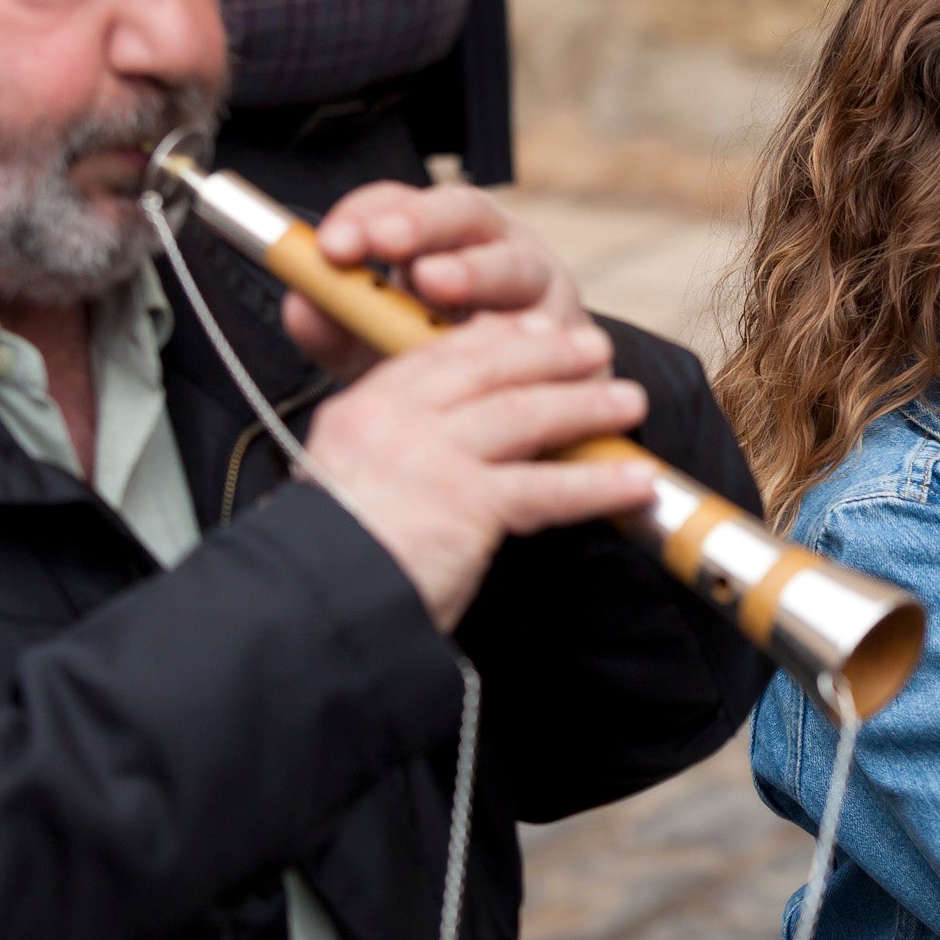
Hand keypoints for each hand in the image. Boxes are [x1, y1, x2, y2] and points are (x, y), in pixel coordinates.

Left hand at [291, 183, 592, 382]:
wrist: (526, 415)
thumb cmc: (446, 364)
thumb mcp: (376, 345)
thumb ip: (337, 326)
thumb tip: (301, 305)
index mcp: (442, 240)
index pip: (401, 204)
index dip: (367, 214)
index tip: (331, 244)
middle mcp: (496, 250)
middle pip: (466, 213)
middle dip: (423, 224)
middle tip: (387, 242)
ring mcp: (543, 291)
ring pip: (518, 265)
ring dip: (476, 270)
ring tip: (436, 283)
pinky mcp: (576, 341)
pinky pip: (553, 333)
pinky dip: (525, 338)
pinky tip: (499, 347)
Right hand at [304, 313, 658, 631]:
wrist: (305, 609)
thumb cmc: (329, 561)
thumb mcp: (345, 483)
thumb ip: (390, 454)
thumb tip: (450, 445)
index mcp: (362, 410)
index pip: (440, 354)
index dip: (498, 337)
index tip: (536, 329)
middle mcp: (394, 420)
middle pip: (488, 367)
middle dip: (551, 353)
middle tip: (595, 348)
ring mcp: (430, 456)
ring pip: (525, 412)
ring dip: (587, 405)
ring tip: (628, 402)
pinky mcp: (465, 504)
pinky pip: (546, 486)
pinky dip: (598, 483)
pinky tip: (634, 481)